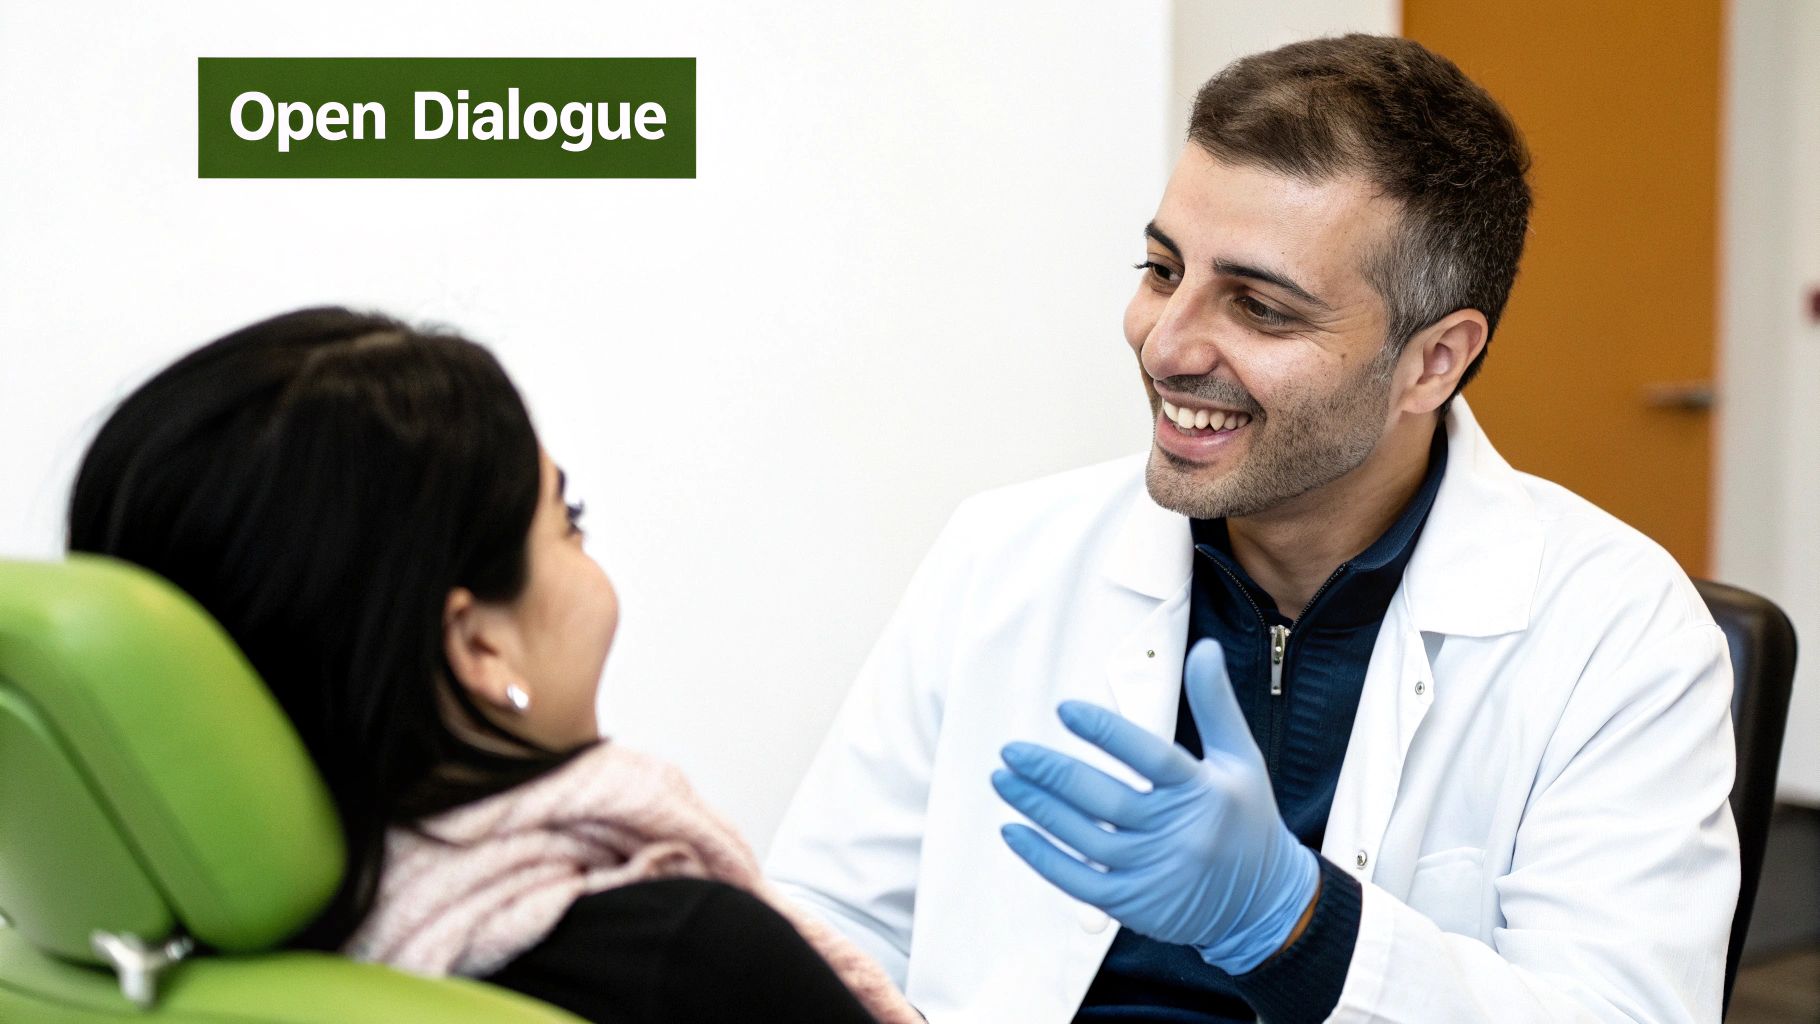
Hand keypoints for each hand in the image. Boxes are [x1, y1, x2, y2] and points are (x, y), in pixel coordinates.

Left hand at [991, 639, 1319, 974]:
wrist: (1264, 903)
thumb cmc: (1246, 820)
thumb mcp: (1239, 758)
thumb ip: (1215, 703)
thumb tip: (1204, 648)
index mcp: (1203, 791)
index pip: (1150, 757)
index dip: (1106, 732)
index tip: (1064, 710)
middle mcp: (1178, 833)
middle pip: (1106, 802)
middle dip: (1053, 774)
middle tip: (1012, 751)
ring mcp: (1155, 873)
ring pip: (1085, 839)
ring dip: (1039, 809)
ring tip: (1004, 780)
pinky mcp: (1135, 904)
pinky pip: (1079, 882)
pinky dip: (1043, 858)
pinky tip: (1014, 830)